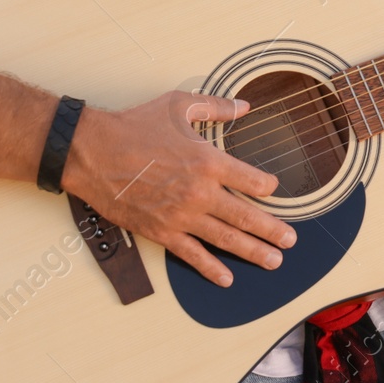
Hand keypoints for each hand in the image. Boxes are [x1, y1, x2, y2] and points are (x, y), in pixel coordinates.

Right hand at [61, 91, 295, 287]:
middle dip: (273, 230)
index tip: (273, 190)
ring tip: (274, 260)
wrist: (92, 152)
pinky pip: (192, 254)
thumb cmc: (134, 126)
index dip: (268, 187)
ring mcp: (181, 216)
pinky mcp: (161, 231)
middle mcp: (200, 192)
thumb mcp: (179, 104)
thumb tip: (244, 105)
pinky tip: (227, 278)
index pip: (253, 181)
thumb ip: (216, 107)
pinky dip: (211, 268)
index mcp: (208, 161)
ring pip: (226, 239)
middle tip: (290, 240)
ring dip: (253, 251)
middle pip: (247, 216)